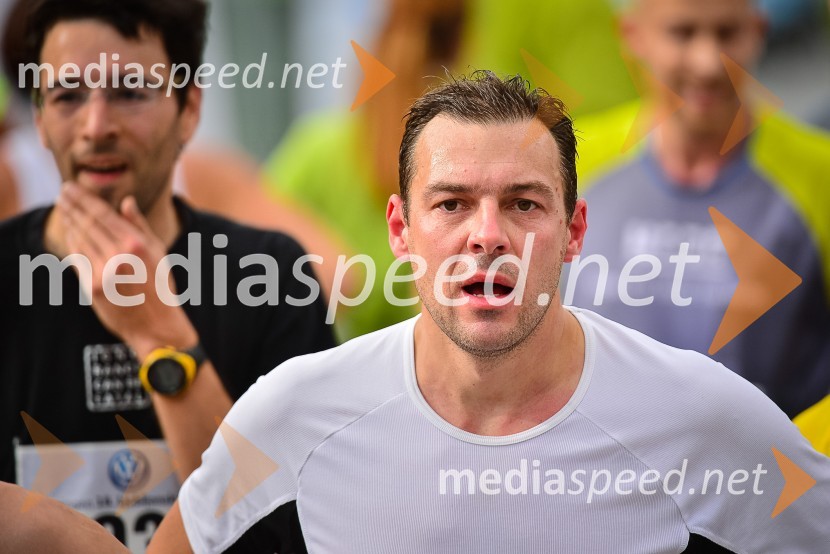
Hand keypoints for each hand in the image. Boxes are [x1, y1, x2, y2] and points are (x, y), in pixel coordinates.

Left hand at [56, 183, 197, 359]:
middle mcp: (119, 256)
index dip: (83, 199)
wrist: (156, 325)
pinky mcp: (92, 288)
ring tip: (63, 209)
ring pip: (79, 240)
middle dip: (71, 206)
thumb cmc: (160, 287)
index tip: (70, 188)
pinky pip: (77, 260)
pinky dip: (72, 244)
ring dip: (69, 222)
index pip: (102, 214)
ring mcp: (103, 273)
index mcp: (137, 244)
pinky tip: (70, 234)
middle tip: (62, 193)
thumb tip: (126, 201)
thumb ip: (140, 226)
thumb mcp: (158, 253)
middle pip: (87, 224)